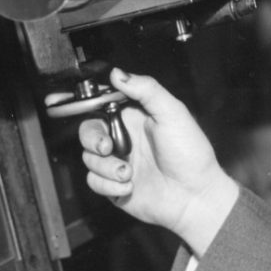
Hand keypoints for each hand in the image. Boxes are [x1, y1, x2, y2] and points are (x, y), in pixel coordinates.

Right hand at [77, 68, 238, 257]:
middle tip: (107, 147)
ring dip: (106, 167)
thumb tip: (118, 73)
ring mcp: (117, 162)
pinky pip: (94, 181)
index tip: (76, 106)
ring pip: (89, 158)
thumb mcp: (173, 113)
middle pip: (88, 130)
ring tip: (129, 173)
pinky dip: (109, 185)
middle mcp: (123, 138)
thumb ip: (147, 90)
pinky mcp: (113, 185)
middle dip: (92, 139)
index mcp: (134, 117)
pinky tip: (130, 186)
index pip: (102, 104)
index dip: (88, 105)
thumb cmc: (191, 153)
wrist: (195, 196)